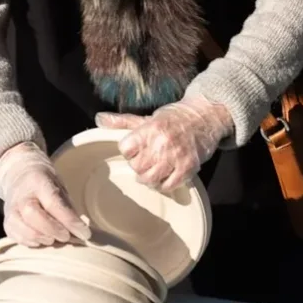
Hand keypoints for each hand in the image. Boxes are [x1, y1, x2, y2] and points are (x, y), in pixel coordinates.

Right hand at [0, 142, 90, 246]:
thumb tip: (80, 230)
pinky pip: (18, 237)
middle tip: (67, 236)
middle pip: (34, 217)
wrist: (18, 175)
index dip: (70, 221)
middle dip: (54, 230)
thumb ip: (67, 206)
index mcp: (38, 182)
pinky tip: (42, 239)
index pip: (53, 203)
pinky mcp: (7, 222)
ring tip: (55, 238)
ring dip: (44, 239)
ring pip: (25, 230)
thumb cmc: (45, 183)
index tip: (84, 233)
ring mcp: (11, 210)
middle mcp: (21, 196)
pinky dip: (33, 242)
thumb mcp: (59, 186)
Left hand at [95, 96, 231, 189]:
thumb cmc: (173, 119)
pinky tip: (165, 178)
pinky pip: (169, 186)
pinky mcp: (188, 167)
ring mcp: (175, 157)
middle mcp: (161, 143)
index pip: (125, 149)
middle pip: (136, 167)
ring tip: (153, 172)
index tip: (134, 150)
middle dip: (138, 166)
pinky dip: (164, 185)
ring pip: (150, 179)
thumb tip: (99, 119)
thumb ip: (122, 122)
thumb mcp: (146, 118)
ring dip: (149, 178)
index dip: (128, 151)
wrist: (204, 117)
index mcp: (149, 129)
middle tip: (145, 162)